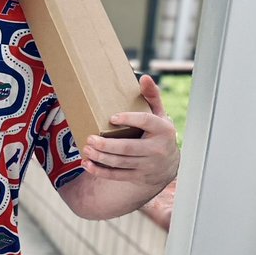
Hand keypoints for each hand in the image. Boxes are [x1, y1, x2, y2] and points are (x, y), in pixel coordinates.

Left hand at [80, 74, 179, 189]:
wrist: (168, 166)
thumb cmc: (159, 134)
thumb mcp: (159, 115)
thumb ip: (152, 97)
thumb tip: (144, 77)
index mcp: (163, 130)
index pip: (147, 122)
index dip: (130, 119)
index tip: (112, 117)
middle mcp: (157, 149)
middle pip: (128, 147)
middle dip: (107, 145)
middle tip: (90, 138)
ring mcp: (147, 165)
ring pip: (120, 162)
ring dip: (100, 157)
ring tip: (86, 149)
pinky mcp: (138, 176)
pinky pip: (117, 175)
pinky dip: (100, 171)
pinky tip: (87, 164)